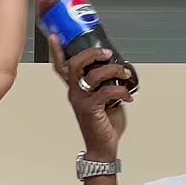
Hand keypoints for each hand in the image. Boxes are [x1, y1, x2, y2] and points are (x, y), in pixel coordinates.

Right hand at [49, 34, 134, 160]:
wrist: (102, 148)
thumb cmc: (103, 124)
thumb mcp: (104, 100)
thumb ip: (105, 84)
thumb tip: (118, 71)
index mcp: (76, 89)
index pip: (62, 66)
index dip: (58, 51)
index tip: (57, 36)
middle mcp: (75, 93)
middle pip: (75, 64)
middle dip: (91, 54)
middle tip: (106, 53)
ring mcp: (81, 100)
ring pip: (92, 75)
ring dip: (112, 70)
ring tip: (124, 73)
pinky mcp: (91, 109)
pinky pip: (106, 92)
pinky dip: (121, 90)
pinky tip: (128, 96)